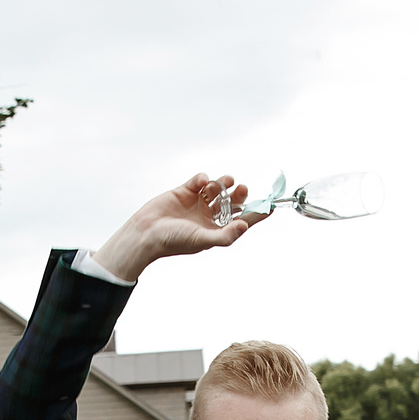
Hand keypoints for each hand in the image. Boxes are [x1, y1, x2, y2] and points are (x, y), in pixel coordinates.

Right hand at [88, 174, 255, 283]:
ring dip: (224, 184)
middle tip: (242, 189)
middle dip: (240, 195)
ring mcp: (197, 203)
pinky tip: (201, 182)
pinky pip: (200, 180)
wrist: (146, 233)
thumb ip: (224, 236)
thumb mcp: (202, 241)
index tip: (272, 205)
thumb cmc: (173, 241)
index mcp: (216, 230)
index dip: (258, 213)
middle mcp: (209, 217)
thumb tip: (244, 227)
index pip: (243, 220)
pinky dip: (204, 178)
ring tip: (226, 182)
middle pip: (233, 203)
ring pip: (218, 189)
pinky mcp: (185, 191)